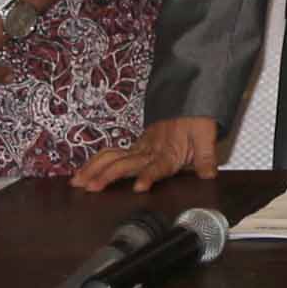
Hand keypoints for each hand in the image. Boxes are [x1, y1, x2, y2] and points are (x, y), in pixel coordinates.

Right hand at [79, 117, 223, 191]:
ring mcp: (139, 148)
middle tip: (91, 187)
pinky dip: (94, 163)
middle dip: (106, 175)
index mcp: (167, 152)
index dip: (148, 176)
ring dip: (93, 169)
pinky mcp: (134, 147)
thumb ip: (205, 158)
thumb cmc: (196, 120)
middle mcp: (149, 150)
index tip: (139, 186)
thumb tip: (209, 174)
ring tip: (77, 182)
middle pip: (124, 163)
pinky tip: (81, 174)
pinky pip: (111, 154)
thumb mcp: (206, 136)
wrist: (188, 100)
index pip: (157, 166)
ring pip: (112, 157)